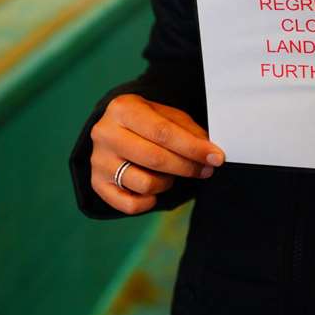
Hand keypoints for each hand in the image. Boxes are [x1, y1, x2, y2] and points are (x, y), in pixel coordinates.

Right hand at [89, 94, 224, 214]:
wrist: (115, 129)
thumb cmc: (148, 122)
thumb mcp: (167, 116)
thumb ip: (188, 132)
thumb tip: (211, 153)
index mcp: (122, 108)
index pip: (163, 132)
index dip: (193, 148)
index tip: (217, 157)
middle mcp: (105, 134)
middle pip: (155, 159)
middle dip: (187, 167)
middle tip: (206, 170)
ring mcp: (98, 161)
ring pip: (144, 184)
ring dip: (168, 182)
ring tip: (171, 173)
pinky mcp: (97, 183)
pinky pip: (130, 205)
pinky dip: (149, 201)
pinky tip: (154, 188)